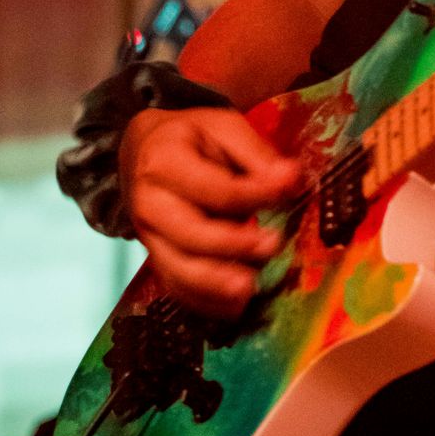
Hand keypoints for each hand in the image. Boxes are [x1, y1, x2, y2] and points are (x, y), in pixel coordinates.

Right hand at [120, 107, 302, 316]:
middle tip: (273, 245)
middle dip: (233, 244)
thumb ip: (257, 154)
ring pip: (179, 269)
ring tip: (250, 289)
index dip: (252, 194)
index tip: (286, 192)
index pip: (213, 187)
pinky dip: (204, 302)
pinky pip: (175, 288)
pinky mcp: (155, 258)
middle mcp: (149, 203)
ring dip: (216, 284)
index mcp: (164, 161)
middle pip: (190, 233)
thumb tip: (291, 179)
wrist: (143, 151)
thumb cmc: (191, 137)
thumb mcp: (223, 127)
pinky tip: (235, 307)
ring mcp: (147, 237)